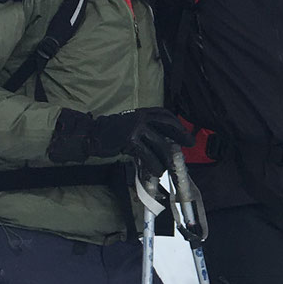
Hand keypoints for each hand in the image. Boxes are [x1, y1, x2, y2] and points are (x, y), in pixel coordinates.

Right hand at [48, 107, 191, 171]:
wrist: (93, 135)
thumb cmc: (114, 133)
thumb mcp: (132, 126)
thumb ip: (148, 130)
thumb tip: (167, 143)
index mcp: (142, 112)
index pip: (165, 115)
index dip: (177, 124)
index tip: (186, 134)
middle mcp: (140, 117)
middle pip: (167, 125)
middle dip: (181, 135)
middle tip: (189, 144)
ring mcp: (135, 128)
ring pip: (159, 144)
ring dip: (166, 158)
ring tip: (168, 167)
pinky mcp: (130, 141)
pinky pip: (148, 155)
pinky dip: (154, 165)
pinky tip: (156, 171)